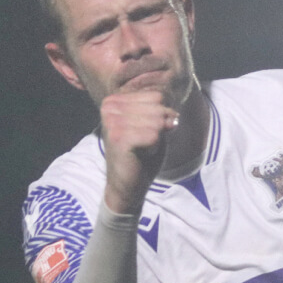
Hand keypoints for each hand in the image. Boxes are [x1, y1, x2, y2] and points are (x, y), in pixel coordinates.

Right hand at [100, 90, 178, 215]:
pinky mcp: (119, 138)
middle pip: (158, 106)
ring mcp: (112, 122)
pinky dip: (153, 147)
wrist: (126, 186)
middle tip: (144, 143)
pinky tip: (140, 154)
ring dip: (155, 138)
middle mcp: (109, 107)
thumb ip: (160, 112)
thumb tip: (172, 115)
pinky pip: (154, 135)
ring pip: (157, 121)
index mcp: (114, 100)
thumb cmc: (140, 154)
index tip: (144, 133)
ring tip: (141, 148)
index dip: (161, 117)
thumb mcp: (151, 125)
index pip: (156, 96)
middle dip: (159, 128)